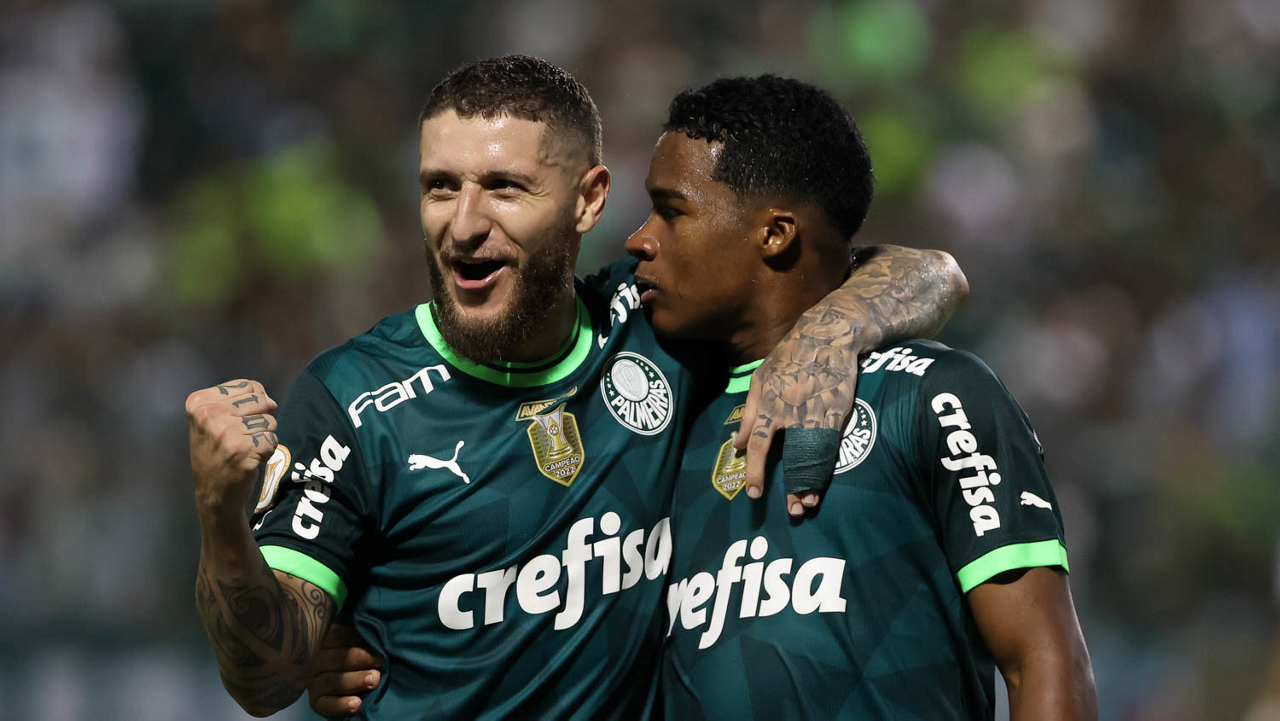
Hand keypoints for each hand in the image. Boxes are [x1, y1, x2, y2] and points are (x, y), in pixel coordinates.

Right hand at [186, 379, 278, 515]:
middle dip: (260, 418)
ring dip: (264, 436)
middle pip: (260, 400)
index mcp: (199, 402)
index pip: (247, 385)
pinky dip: (268, 450)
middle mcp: (209, 414)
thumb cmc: (216, 453)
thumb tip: (269, 399)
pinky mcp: (242, 450)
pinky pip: (273, 439)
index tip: (237, 420)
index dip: (253, 402)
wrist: (213, 492)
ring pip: (269, 420)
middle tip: (243, 437)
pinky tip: (251, 459)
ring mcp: (226, 432)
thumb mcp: (214, 420)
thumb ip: (239, 400)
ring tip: (246, 448)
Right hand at [308, 623, 382, 717]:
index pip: (337, 635)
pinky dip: (341, 705)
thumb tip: (372, 626)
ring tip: (374, 680)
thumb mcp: (361, 646)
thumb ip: (362, 636)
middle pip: (335, 658)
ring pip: (331, 681)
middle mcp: (316, 661)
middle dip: (358, 659)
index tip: (374, 640)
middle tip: (379, 661)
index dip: (355, 637)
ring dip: (354, 680)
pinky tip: (356, 704)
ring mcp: (314, 682)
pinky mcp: (316, 703)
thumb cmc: (363, 662)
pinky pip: (326, 705)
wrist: (357, 690)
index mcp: (325, 642)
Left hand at [734, 306, 869, 516]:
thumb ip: (749, 412)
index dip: (756, 470)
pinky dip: (828, 464)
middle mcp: (792, 411)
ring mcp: (817, 412)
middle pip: (790, 455)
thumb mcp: (761, 377)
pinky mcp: (839, 411)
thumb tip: (738, 443)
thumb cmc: (789, 356)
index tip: (754, 494)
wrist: (828, 335)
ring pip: (814, 455)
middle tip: (790, 510)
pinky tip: (825, 480)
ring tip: (807, 503)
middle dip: (790, 485)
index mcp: (769, 403)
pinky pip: (832, 444)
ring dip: (812, 481)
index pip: (760, 443)